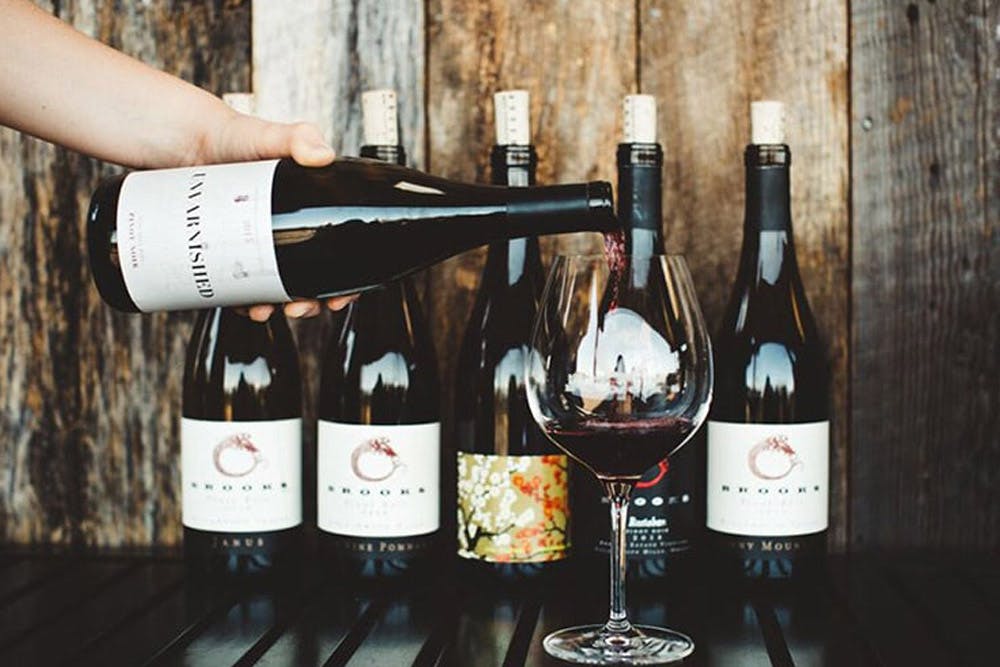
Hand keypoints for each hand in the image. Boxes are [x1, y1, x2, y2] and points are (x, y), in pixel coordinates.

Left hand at [198, 109, 357, 320]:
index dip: (345, 278)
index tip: (341, 294)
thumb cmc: (229, 137)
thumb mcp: (266, 135)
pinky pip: (239, 286)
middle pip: (308, 276)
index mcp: (306, 207)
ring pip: (275, 286)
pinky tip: (242, 303)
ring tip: (266, 309)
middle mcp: (284, 228)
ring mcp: (254, 242)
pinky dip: (243, 302)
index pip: (337, 249)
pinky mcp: (226, 252)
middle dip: (310, 301)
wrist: (179, 141)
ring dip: (275, 306)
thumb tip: (322, 156)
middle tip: (302, 305)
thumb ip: (296, 137)